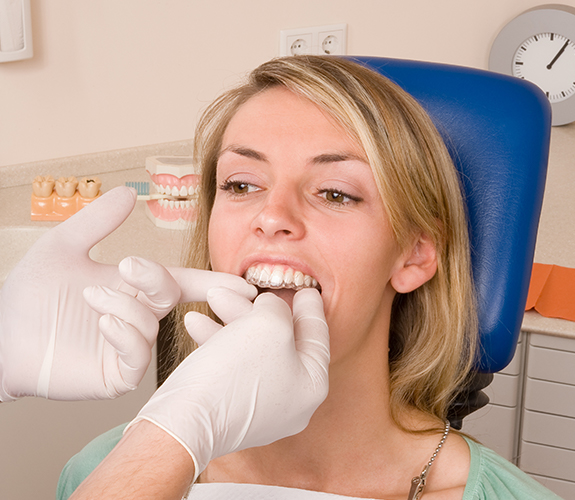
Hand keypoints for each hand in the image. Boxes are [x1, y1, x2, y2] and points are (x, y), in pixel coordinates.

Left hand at [0, 187, 255, 401]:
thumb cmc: (29, 294)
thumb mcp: (63, 247)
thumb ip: (98, 221)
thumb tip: (128, 192)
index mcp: (132, 288)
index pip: (181, 283)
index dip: (210, 282)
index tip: (240, 283)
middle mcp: (136, 316)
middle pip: (170, 297)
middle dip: (155, 280)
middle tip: (128, 267)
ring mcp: (126, 347)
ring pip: (152, 326)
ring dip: (126, 307)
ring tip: (93, 299)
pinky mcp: (115, 374)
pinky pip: (138, 357)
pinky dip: (126, 335)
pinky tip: (104, 322)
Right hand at [128, 287, 329, 480]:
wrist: (185, 421)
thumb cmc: (234, 373)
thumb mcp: (268, 324)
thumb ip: (278, 308)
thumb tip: (271, 306)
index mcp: (312, 385)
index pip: (317, 336)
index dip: (310, 307)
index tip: (308, 289)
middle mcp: (291, 401)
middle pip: (281, 341)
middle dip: (258, 309)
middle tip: (246, 287)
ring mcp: (261, 409)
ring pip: (252, 350)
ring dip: (232, 320)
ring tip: (213, 297)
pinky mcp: (231, 410)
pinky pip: (232, 366)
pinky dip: (217, 342)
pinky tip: (196, 322)